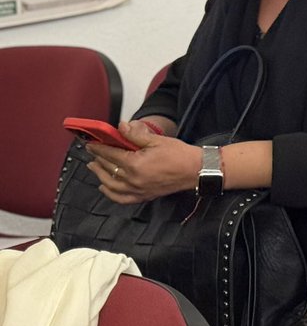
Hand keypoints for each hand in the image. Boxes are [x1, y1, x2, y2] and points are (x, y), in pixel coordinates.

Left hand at [86, 120, 200, 203]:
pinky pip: (121, 198)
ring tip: (94, 167)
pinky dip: (110, 193)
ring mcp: (137, 190)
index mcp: (135, 164)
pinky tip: (104, 187)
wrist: (195, 170)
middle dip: (98, 159)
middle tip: (92, 152)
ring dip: (99, 175)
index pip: (110, 154)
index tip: (91, 143)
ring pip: (110, 184)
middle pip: (108, 168)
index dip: (98, 148)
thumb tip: (121, 127)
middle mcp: (133, 179)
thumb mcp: (157, 140)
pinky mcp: (143, 196)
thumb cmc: (179, 155)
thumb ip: (136, 135)